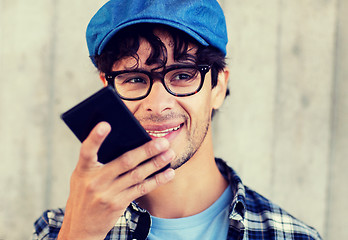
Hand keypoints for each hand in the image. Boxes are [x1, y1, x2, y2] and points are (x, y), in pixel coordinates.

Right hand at [58, 122, 174, 239]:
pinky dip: (157, 180)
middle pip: (125, 162)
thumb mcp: (82, 176)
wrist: (81, 228)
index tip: (106, 124)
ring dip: (156, 163)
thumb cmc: (83, 194)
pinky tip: (169, 173)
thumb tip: (127, 142)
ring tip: (170, 154)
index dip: (95, 138)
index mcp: (83, 170)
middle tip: (163, 142)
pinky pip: (141, 189)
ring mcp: (108, 194)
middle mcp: (95, 181)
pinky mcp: (118, 204)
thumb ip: (98, 161)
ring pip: (137, 175)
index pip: (87, 150)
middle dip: (146, 150)